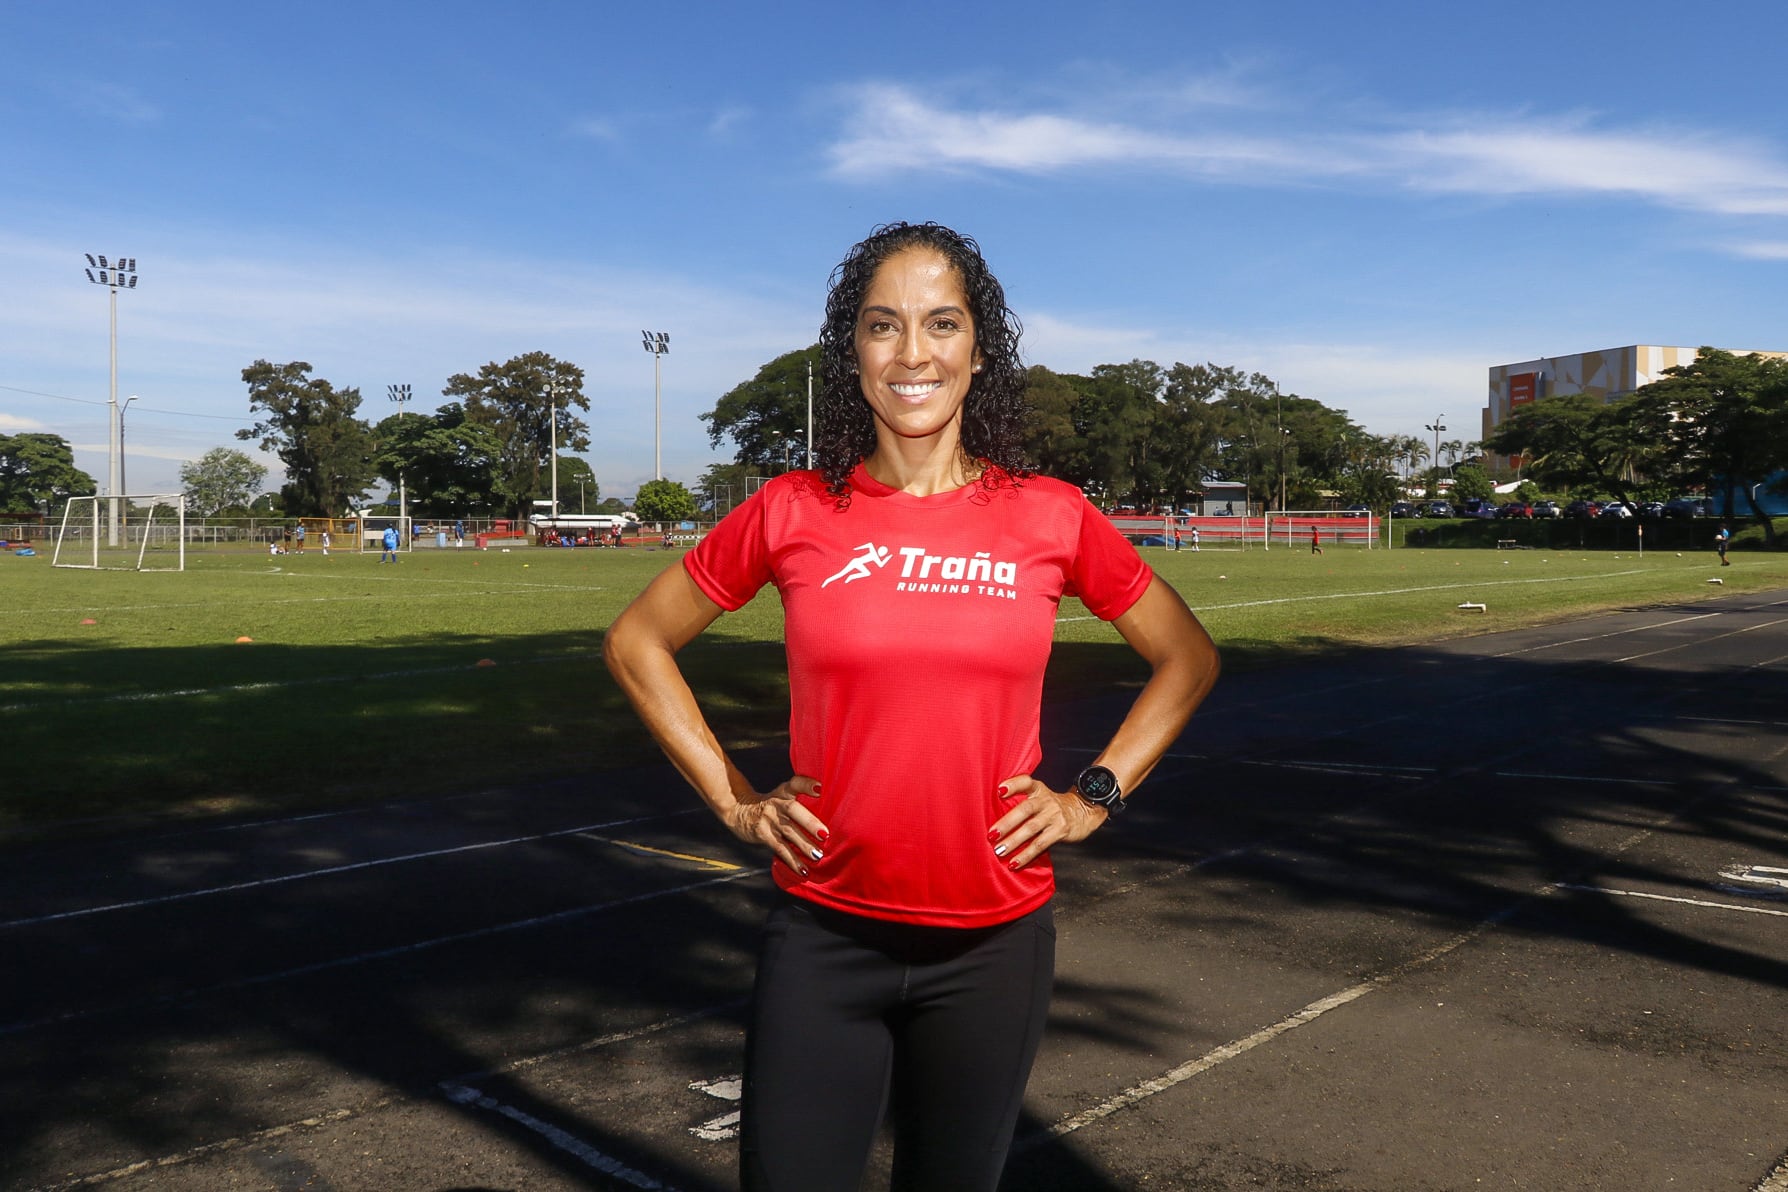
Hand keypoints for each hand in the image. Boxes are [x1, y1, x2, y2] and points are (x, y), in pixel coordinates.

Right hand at [726, 775, 826, 875]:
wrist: (738, 810)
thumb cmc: (769, 805)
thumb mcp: (781, 796)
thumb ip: (801, 802)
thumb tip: (830, 820)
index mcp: (783, 792)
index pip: (795, 784)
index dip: (806, 784)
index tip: (819, 788)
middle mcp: (776, 803)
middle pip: (793, 810)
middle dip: (809, 822)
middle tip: (825, 834)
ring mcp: (768, 819)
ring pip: (788, 831)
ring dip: (804, 845)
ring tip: (817, 855)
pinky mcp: (762, 834)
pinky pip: (779, 849)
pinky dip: (792, 861)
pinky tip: (803, 869)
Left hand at [986, 775, 1107, 869]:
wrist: (1083, 811)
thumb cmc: (1053, 807)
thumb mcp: (1041, 797)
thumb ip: (1022, 803)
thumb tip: (994, 821)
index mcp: (1038, 790)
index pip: (1026, 782)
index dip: (1013, 784)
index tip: (1000, 790)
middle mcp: (1046, 801)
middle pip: (1025, 809)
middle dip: (1007, 823)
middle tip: (992, 834)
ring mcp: (1054, 816)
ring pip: (1031, 828)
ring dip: (1014, 841)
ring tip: (1000, 850)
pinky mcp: (1060, 830)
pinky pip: (1041, 844)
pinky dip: (1026, 855)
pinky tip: (1015, 862)